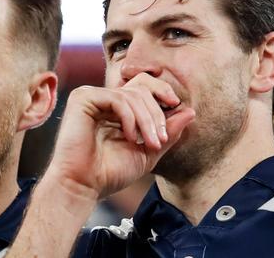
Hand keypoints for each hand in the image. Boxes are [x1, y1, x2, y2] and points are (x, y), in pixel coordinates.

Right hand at [48, 73, 194, 198]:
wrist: (84, 186)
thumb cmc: (110, 173)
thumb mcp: (148, 152)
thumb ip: (168, 132)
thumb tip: (191, 111)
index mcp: (117, 108)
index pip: (144, 86)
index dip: (163, 91)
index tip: (177, 106)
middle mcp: (104, 98)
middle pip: (142, 86)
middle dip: (158, 113)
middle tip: (161, 139)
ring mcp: (92, 96)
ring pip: (133, 95)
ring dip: (148, 120)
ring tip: (150, 144)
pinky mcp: (83, 98)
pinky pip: (118, 99)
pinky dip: (130, 118)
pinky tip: (130, 137)